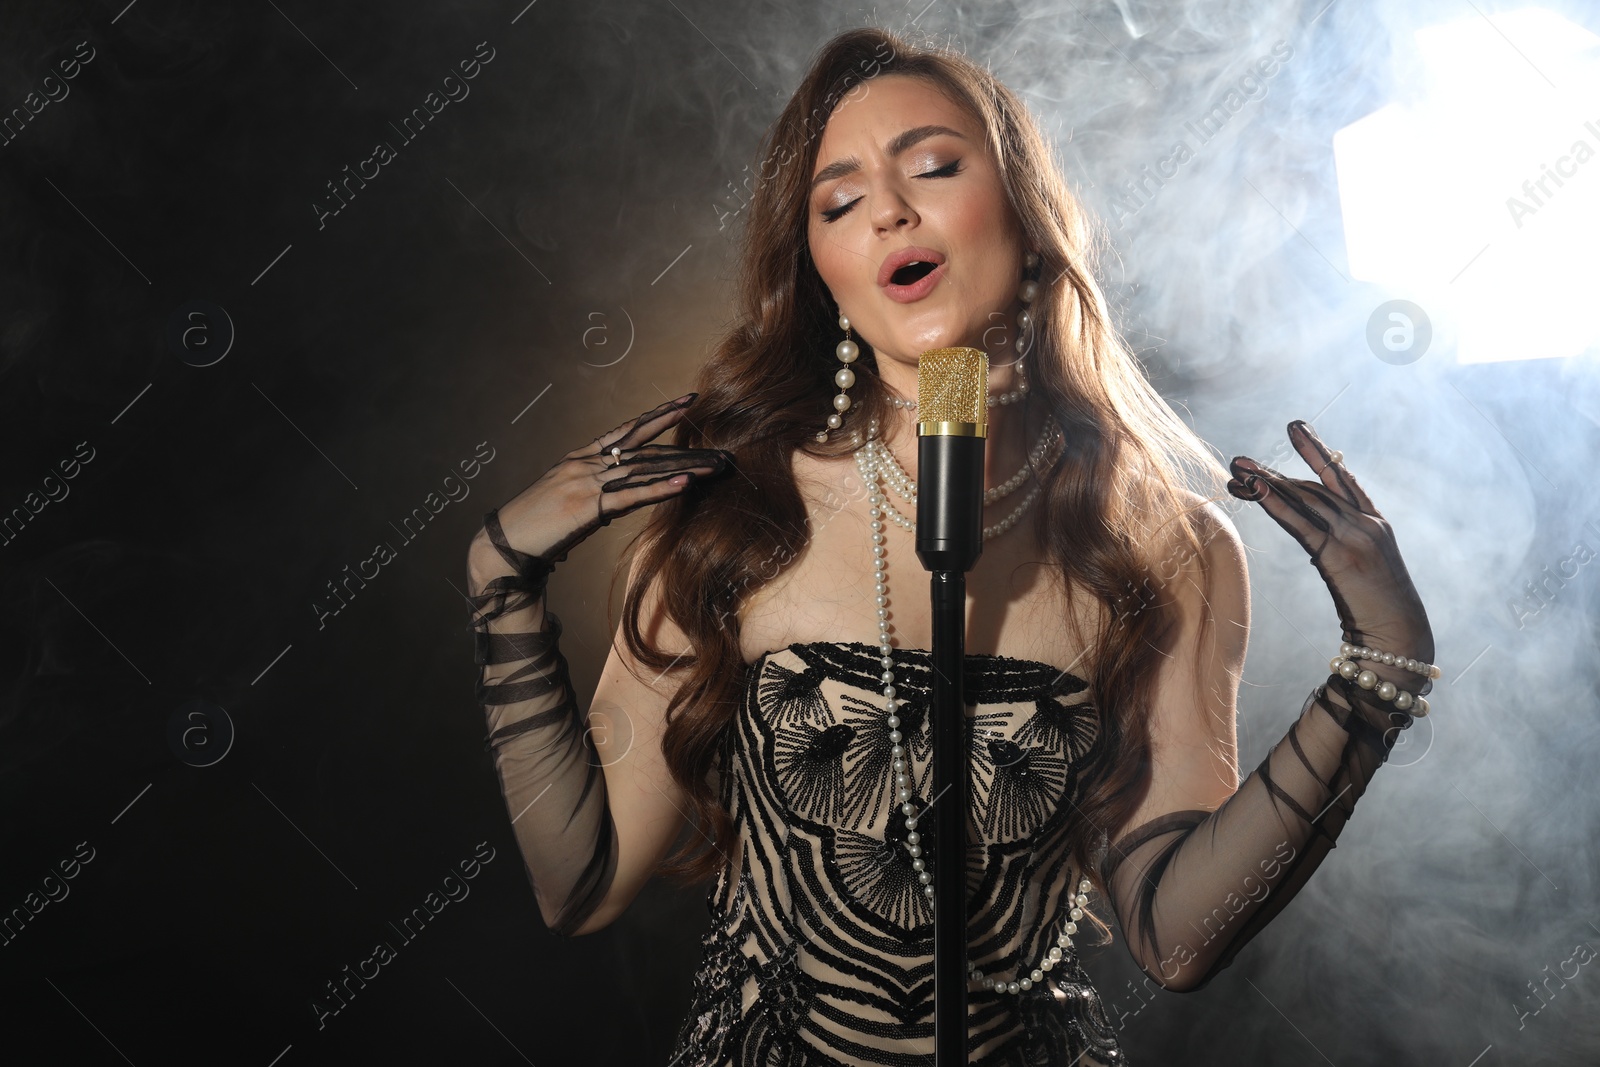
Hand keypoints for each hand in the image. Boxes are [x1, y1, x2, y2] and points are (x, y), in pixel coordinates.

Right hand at [473, 393, 733, 576]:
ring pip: (645, 469)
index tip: (686, 402)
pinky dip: (661, 489)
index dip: (658, 415)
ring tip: (716, 465)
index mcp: (581, 458)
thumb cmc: (535, 528)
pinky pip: (631, 496)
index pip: (627, 430)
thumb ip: (595, 493)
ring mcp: (587, 481)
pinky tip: (686, 484)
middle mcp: (586, 463)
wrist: (505, 544)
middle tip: (721, 445)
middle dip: (686, 448)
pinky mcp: (587, 505)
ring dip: (685, 468)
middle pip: (646, 449)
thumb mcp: (567, 501)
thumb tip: (620, 498)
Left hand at [1226, 421, 1433, 671]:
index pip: (1341, 479)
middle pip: (1314, 486)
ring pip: (1304, 499)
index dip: (1318, 452)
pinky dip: (1274, 504)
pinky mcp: (1339, 554)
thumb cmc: (1382, 616)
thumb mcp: (1365, 574)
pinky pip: (1300, 523)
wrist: (1401, 639)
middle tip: (1240, 459)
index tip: (1297, 429)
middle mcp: (1366, 523)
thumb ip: (1345, 550)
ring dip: (1265, 483)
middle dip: (1274, 471)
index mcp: (1375, 524)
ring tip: (1235, 469)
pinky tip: (1252, 489)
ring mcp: (1355, 536)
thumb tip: (1322, 544)